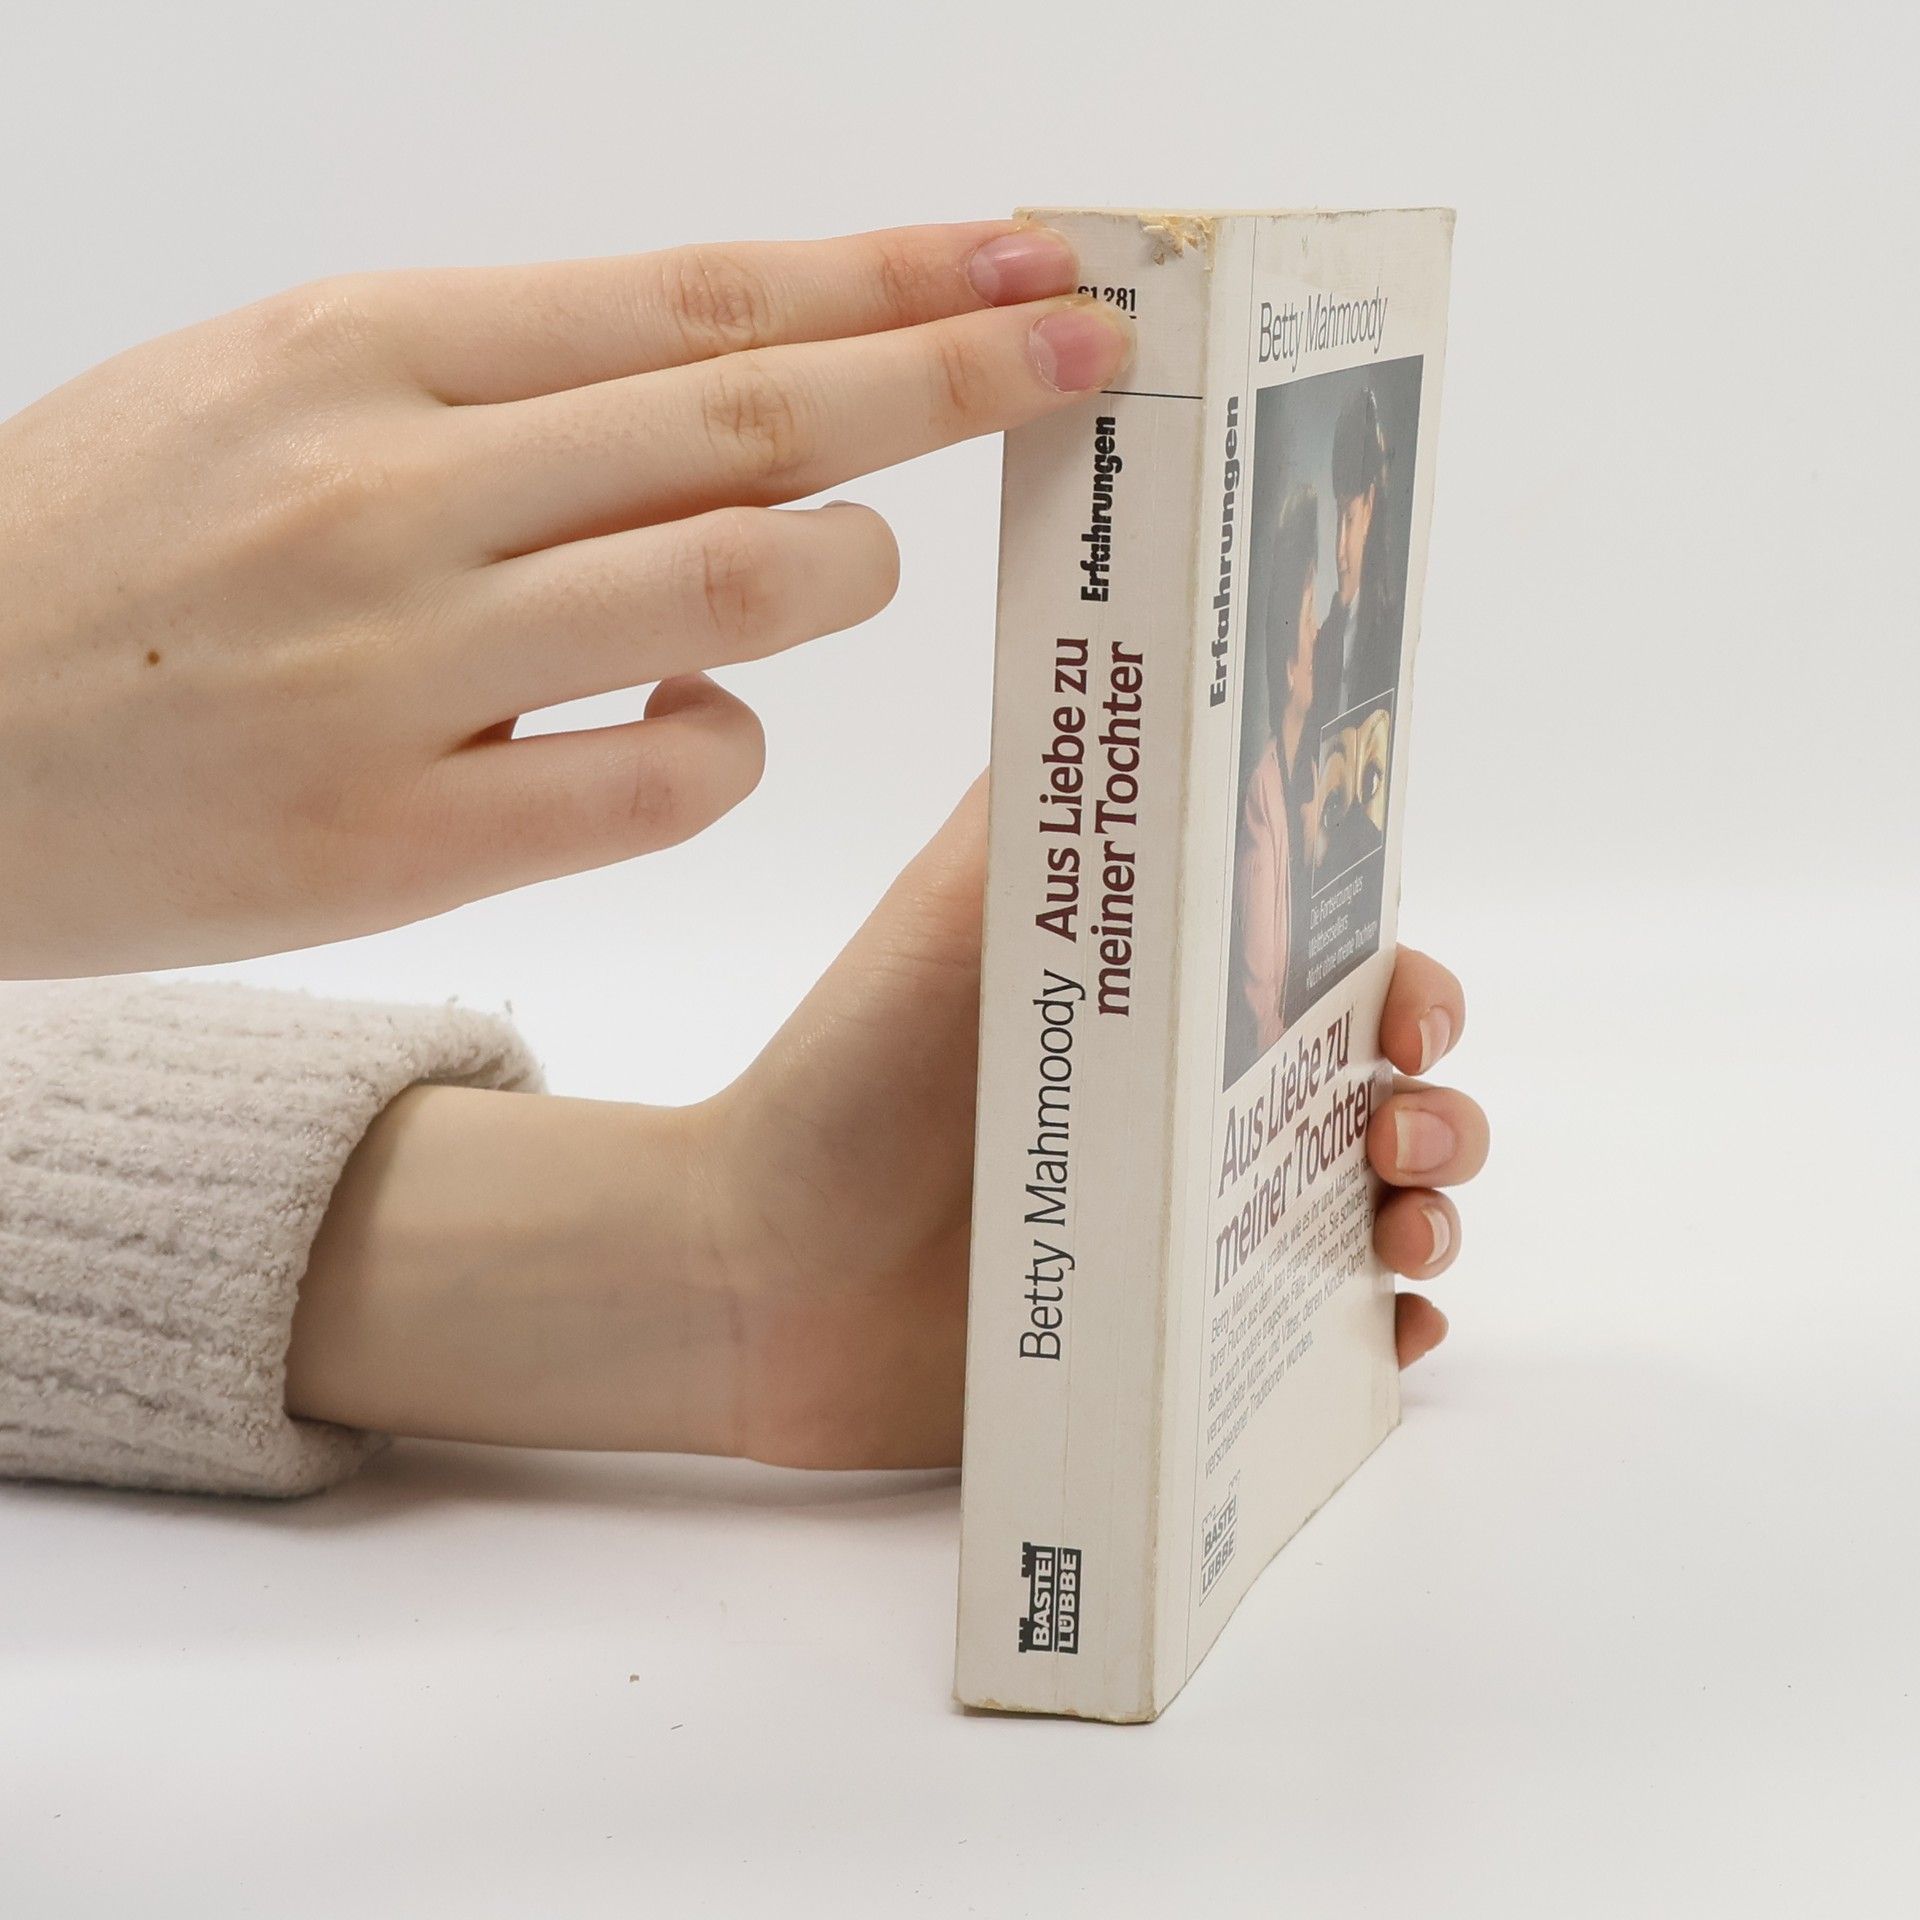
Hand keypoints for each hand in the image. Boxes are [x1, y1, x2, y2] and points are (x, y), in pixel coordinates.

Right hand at [0, 221, 1126, 976]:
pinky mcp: (399, 842)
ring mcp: (400, 670)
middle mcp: (395, 492)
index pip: (693, 296)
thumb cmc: (104, 557)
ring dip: (847, 571)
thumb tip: (725, 392)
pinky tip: (699, 726)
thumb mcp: (270, 391)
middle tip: (1088, 353)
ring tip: (860, 565)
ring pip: (731, 587)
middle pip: (752, 415)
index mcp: (362, 351)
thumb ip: (492, 383)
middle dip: (950, 378)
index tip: (1022, 261)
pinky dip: (727, 747)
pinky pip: (661, 781)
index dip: (886, 276)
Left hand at [286, 787, 1487, 1467]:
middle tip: (1402, 1128)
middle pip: (1381, 1095)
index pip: (1335, 975)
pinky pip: (1313, 1347)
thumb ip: (1044, 792)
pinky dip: (1383, 1341)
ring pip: (1374, 1213)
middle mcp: (1197, 1108)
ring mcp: (1192, 1230)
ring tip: (1405, 1232)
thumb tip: (1133, 630)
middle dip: (1440, 1106)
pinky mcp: (1170, 1341)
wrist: (757, 1267)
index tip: (1405, 1009)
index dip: (1405, 986)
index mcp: (1166, 1001)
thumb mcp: (951, 909)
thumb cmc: (851, 1075)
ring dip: (1432, 1212)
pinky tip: (1391, 1336)